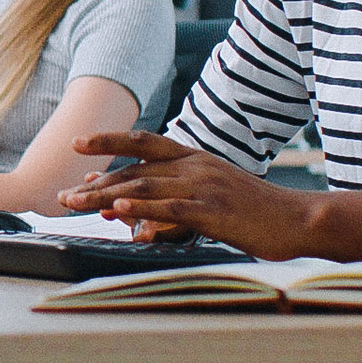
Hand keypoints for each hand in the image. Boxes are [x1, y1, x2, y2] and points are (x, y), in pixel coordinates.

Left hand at [54, 131, 361, 260]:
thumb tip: (135, 212)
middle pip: (135, 168)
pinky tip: (120, 213)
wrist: (298, 219)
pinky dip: (142, 210)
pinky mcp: (212, 209)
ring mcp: (203, 185)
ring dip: (106, 196)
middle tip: (63, 194)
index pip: (144, 144)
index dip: (109, 143)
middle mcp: (195, 165)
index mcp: (196, 157)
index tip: (78, 145)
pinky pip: (170, 208)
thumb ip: (177, 199)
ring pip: (144, 187)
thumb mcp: (215, 195)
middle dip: (96, 181)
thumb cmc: (258, 212)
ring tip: (77, 204)